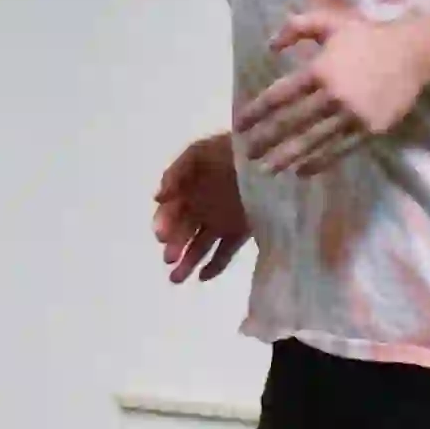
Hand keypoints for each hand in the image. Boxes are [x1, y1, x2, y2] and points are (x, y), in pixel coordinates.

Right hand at [151, 132, 244, 284]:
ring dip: (187, 261)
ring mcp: (222, 221)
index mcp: (189, 188)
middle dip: (174, 246)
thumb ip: (176, 173)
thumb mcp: (200, 153)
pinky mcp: (241, 231)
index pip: (172, 211)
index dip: (164, 223)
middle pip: (183, 232)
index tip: (161, 236)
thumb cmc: (233, 150)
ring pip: (200, 246)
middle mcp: (203, 207)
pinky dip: (214, 265)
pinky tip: (203, 276)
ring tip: (176, 278)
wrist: (272, 152)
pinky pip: (225, 252)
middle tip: (168, 259)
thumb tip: (157, 197)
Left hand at [229, 8, 429, 175]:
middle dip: (267, 140)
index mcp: (319, 70)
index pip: (279, 96)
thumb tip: (270, 46)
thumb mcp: (330, 22)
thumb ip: (297, 27)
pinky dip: (318, 162)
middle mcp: (332, 96)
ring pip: (313, 141)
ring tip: (268, 169)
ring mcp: (351, 116)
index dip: (257, 111)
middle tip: (248, 153)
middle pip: (292, 123)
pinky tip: (302, 171)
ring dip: (287, 157)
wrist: (412, 53)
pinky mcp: (368, 130)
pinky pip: (338, 150)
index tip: (240, 125)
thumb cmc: (368, 37)